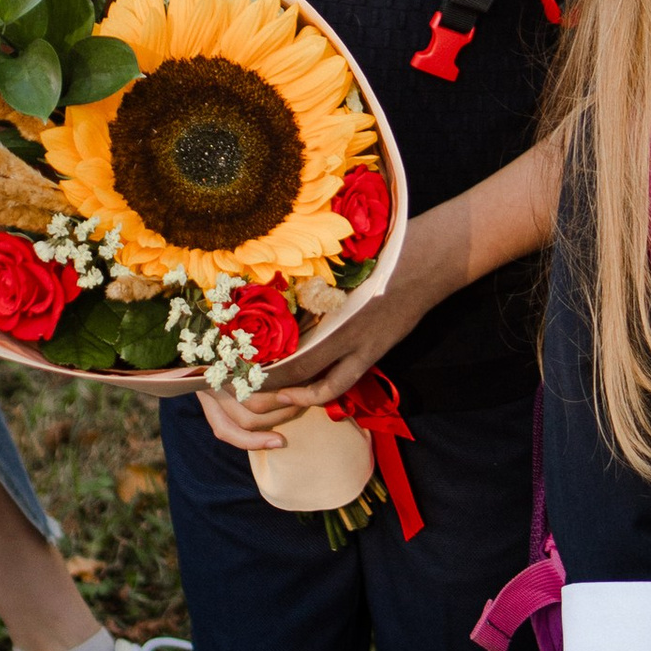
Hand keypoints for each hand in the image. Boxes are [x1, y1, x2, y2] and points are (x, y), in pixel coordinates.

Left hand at [201, 207, 464, 446]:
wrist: (423, 262)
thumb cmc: (377, 253)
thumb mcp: (336, 262)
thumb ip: (305, 280)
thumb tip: (268, 285)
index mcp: (321, 299)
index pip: (277, 335)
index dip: (251, 352)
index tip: (227, 354)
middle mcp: (334, 326)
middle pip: (288, 364)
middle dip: (259, 378)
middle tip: (234, 384)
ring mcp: (354, 343)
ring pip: (310, 380)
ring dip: (283, 392)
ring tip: (259, 396)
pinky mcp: (371, 353)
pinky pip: (339, 383)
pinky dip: (315, 393)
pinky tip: (298, 395)